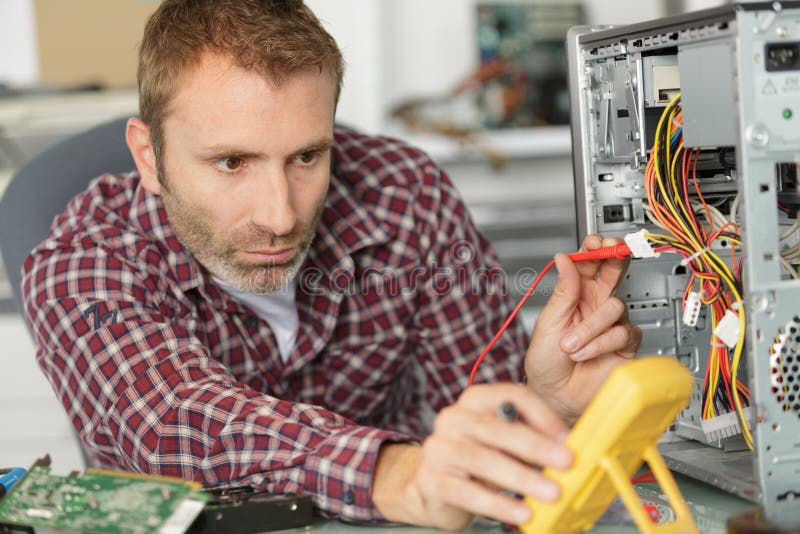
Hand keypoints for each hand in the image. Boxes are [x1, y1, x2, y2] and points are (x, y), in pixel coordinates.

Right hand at [372, 383, 571, 528]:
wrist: (432, 487)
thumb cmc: (478, 462)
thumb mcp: (504, 444)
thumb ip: (530, 440)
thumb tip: (570, 449)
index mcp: (474, 401)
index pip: (511, 395)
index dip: (542, 414)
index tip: (567, 437)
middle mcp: (453, 418)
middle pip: (497, 427)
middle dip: (536, 446)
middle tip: (566, 462)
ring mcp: (438, 448)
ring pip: (482, 459)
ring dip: (522, 477)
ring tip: (550, 493)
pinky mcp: (431, 479)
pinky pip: (467, 491)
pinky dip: (498, 503)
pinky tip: (522, 512)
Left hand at [525, 235, 641, 422]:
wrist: (555, 396)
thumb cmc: (546, 364)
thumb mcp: (548, 324)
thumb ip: (562, 292)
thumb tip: (564, 258)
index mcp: (576, 296)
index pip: (590, 264)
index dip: (595, 249)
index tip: (596, 241)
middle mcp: (596, 306)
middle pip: (615, 272)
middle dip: (615, 258)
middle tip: (613, 251)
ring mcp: (611, 325)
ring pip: (615, 307)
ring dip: (589, 327)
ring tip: (570, 344)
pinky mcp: (625, 346)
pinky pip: (623, 333)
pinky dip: (600, 343)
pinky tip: (585, 353)